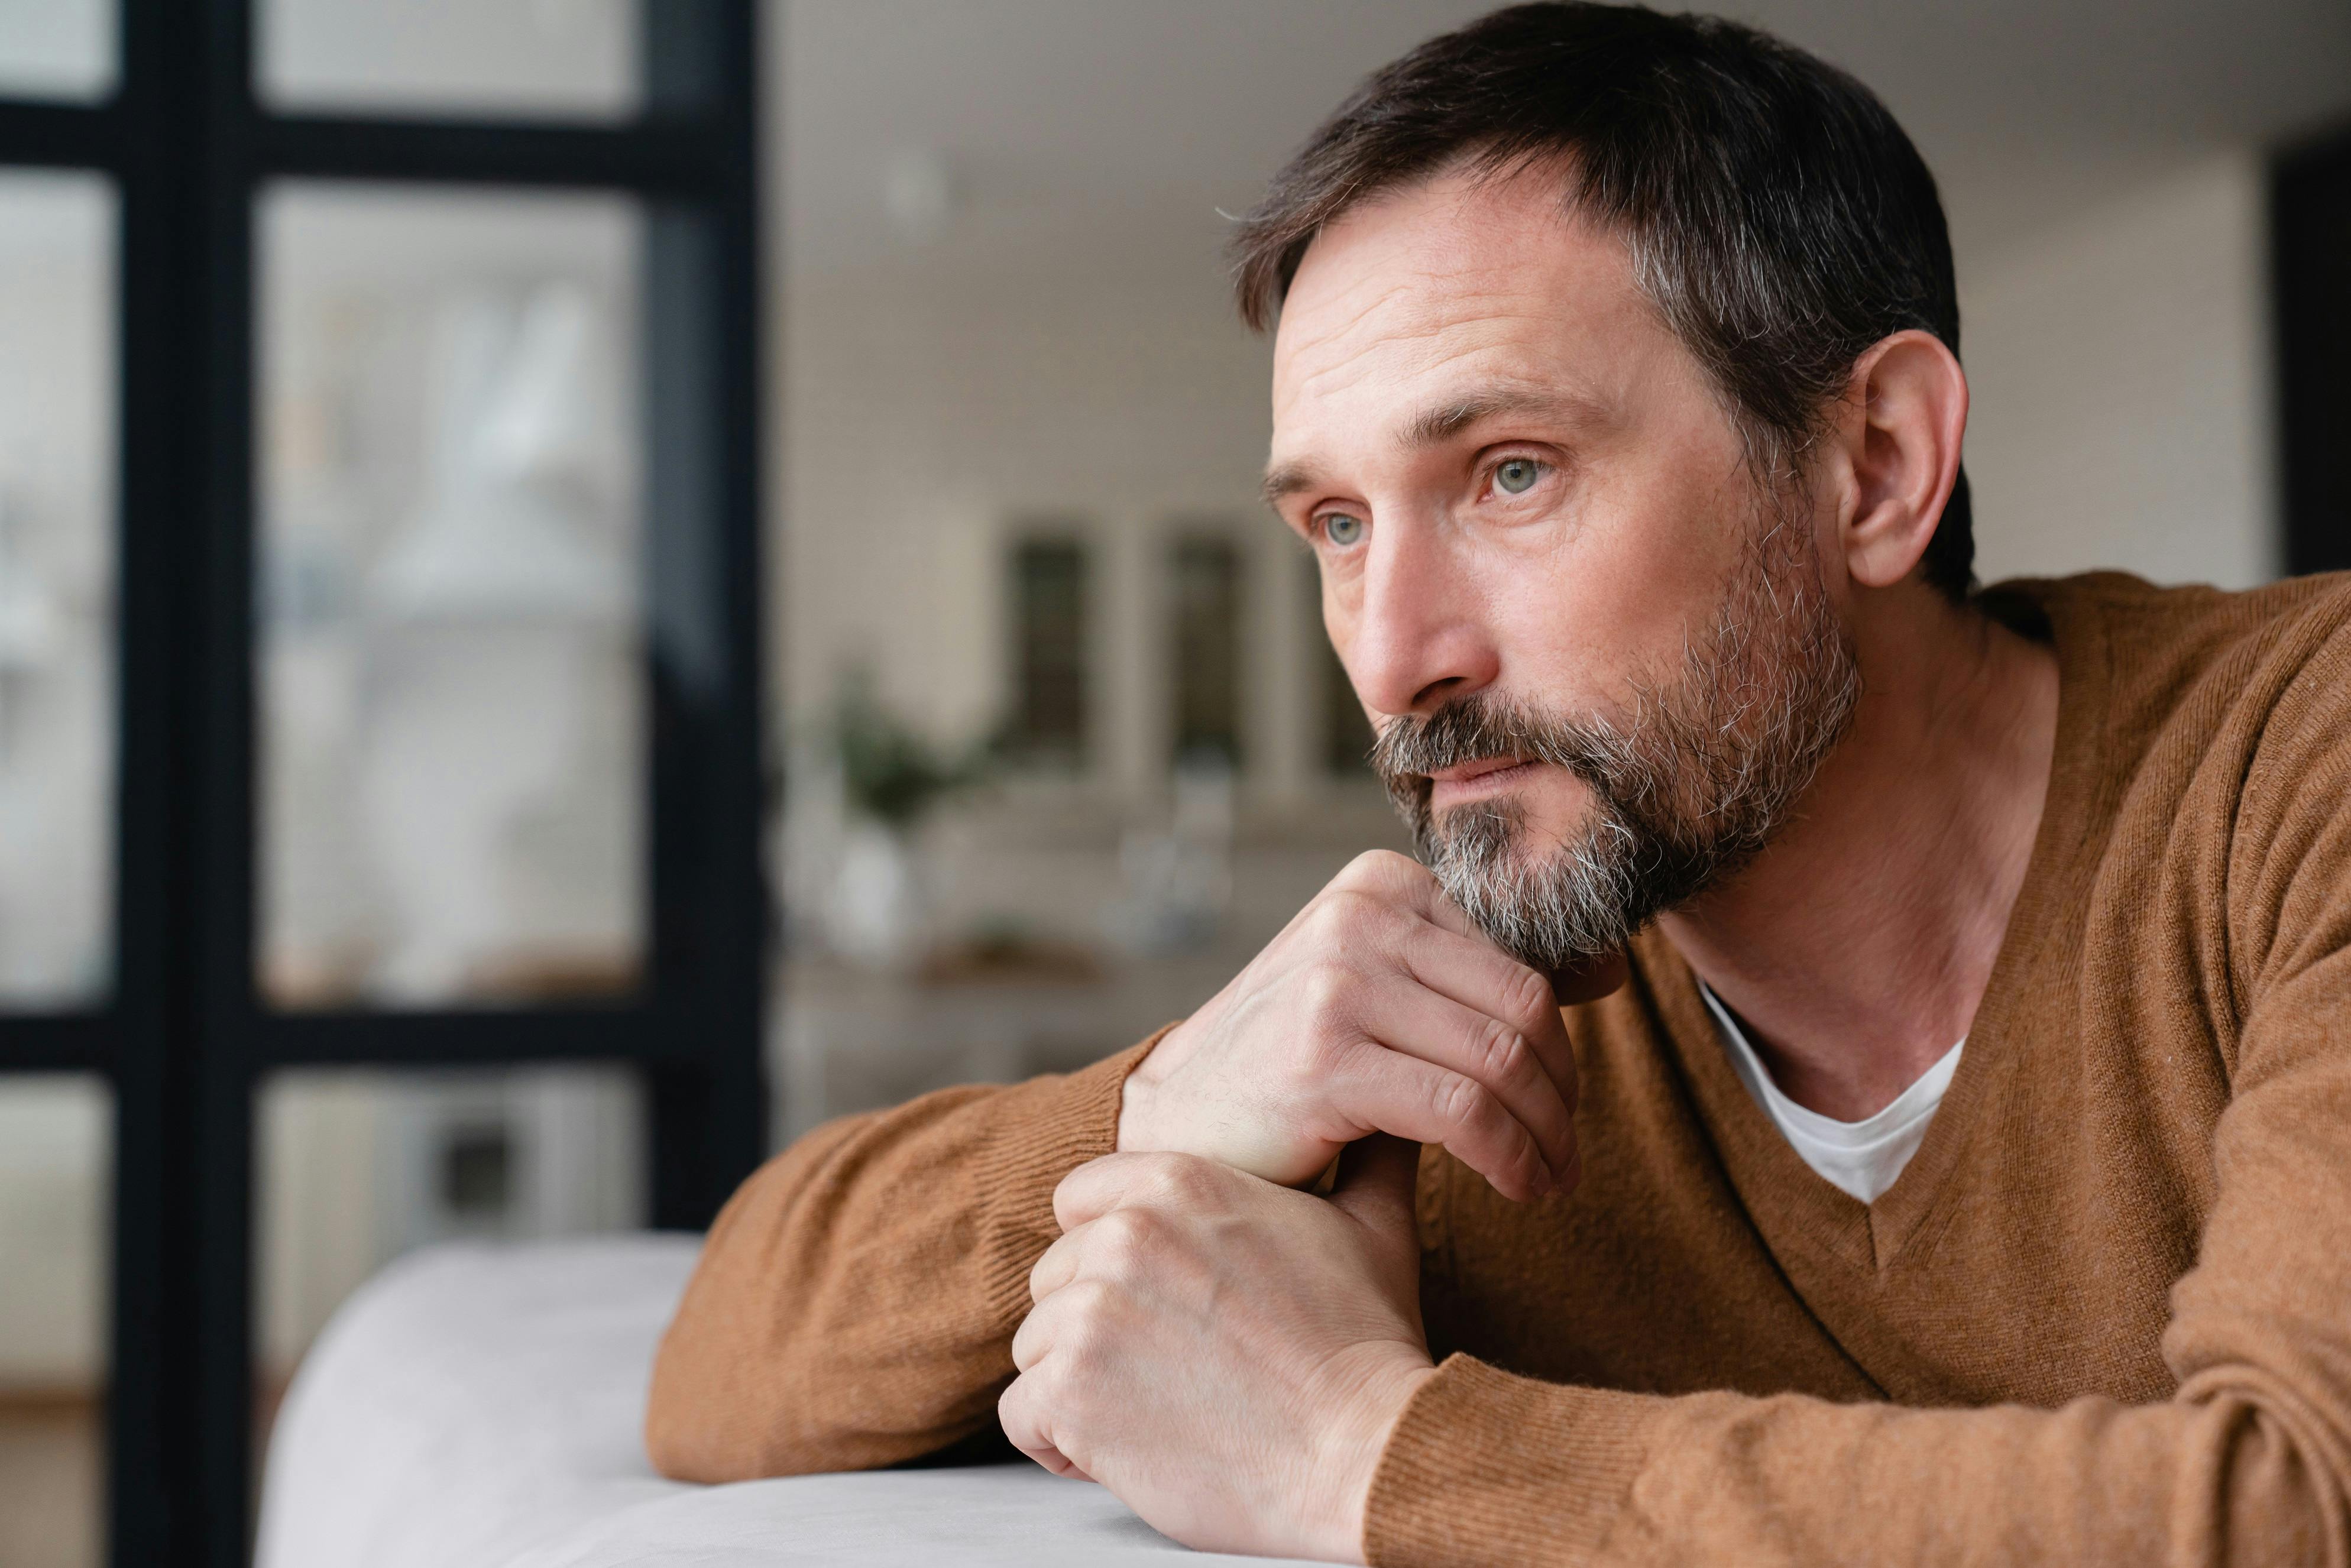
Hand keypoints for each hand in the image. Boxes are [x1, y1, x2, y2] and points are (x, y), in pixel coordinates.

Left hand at [1000, 1138, 1434, 1562]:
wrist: (1365, 1451)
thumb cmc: (1367, 1346)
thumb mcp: (1374, 1227)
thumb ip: (1364, 1158)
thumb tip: (1385, 1119)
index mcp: (1178, 1181)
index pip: (1078, 1200)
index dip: (1105, 1252)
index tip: (1153, 1297)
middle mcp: (1122, 1235)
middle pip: (1054, 1278)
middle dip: (1098, 1325)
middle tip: (1173, 1366)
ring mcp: (1090, 1313)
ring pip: (1036, 1347)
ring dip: (1082, 1384)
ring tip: (1160, 1409)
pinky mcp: (1071, 1392)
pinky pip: (1021, 1415)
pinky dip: (1061, 1442)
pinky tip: (1124, 1450)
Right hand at [1119, 849, 1624, 1200]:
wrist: (1176, 1120)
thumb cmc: (1292, 1062)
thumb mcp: (1385, 994)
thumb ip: (1478, 976)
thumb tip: (1608, 970)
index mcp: (1380, 884)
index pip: (1520, 957)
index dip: (1560, 1039)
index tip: (1562, 1103)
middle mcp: (1360, 915)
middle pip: (1524, 1006)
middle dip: (1562, 1092)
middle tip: (1567, 1155)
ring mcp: (1338, 982)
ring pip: (1502, 1060)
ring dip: (1546, 1135)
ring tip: (1549, 1179)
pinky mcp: (1326, 1058)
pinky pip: (1464, 1113)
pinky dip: (1510, 1158)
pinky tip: (1517, 1187)